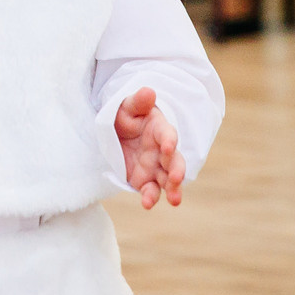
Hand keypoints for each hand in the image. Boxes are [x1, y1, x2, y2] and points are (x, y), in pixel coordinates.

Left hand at [114, 86, 185, 208]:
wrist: (117, 132)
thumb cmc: (126, 115)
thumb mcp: (127, 106)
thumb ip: (138, 102)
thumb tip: (148, 91)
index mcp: (160, 129)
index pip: (168, 134)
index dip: (169, 140)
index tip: (168, 146)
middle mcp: (162, 151)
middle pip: (174, 161)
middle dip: (177, 169)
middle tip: (176, 178)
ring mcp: (155, 167)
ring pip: (168, 179)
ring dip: (173, 189)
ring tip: (175, 199)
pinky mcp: (145, 180)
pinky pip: (150, 190)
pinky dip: (150, 197)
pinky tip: (147, 203)